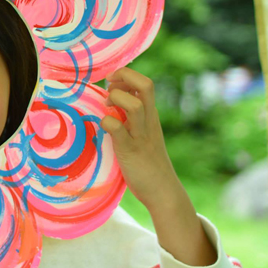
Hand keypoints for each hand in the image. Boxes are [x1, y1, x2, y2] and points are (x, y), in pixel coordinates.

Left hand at [98, 67, 181, 211]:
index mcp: (151, 115)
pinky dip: (107, 123)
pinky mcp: (131, 151)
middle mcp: (149, 121)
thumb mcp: (142, 133)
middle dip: (124, 77)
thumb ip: (131, 119)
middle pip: (146, 85)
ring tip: (107, 107)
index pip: (145, 83)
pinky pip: (118, 130)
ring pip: (135, 105)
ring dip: (117, 99)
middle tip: (109, 88)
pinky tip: (103, 127)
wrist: (163, 191)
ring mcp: (141, 135)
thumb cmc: (147, 162)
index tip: (112, 83)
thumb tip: (110, 104)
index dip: (127, 75)